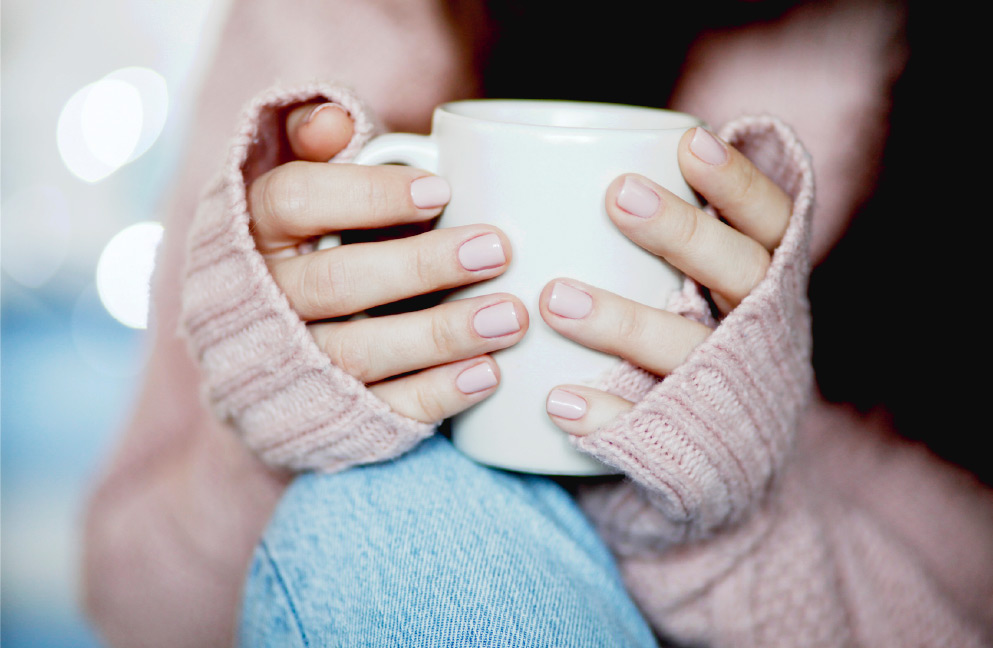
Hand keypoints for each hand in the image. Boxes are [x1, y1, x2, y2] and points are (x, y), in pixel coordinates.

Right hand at [248, 102, 527, 422]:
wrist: (274, 352)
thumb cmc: (317, 243)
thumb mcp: (309, 185)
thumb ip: (316, 142)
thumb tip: (334, 119)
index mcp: (255, 230)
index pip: (295, 201)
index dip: (367, 196)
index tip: (442, 191)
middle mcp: (264, 300)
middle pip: (335, 282)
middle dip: (420, 268)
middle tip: (496, 250)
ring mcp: (292, 365)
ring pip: (358, 353)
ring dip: (439, 336)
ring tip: (510, 317)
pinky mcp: (326, 416)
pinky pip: (380, 411)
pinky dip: (435, 395)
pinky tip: (487, 374)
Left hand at [540, 126, 792, 433]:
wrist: (724, 464)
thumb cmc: (690, 342)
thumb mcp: (703, 288)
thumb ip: (671, 235)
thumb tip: (583, 154)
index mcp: (768, 283)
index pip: (771, 223)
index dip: (739, 184)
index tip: (690, 143)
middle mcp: (760, 333)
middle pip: (739, 273)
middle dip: (683, 232)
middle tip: (618, 196)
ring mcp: (729, 393)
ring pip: (687, 351)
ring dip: (624, 323)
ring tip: (554, 299)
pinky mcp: (697, 450)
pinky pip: (651, 430)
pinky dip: (607, 416)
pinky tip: (558, 400)